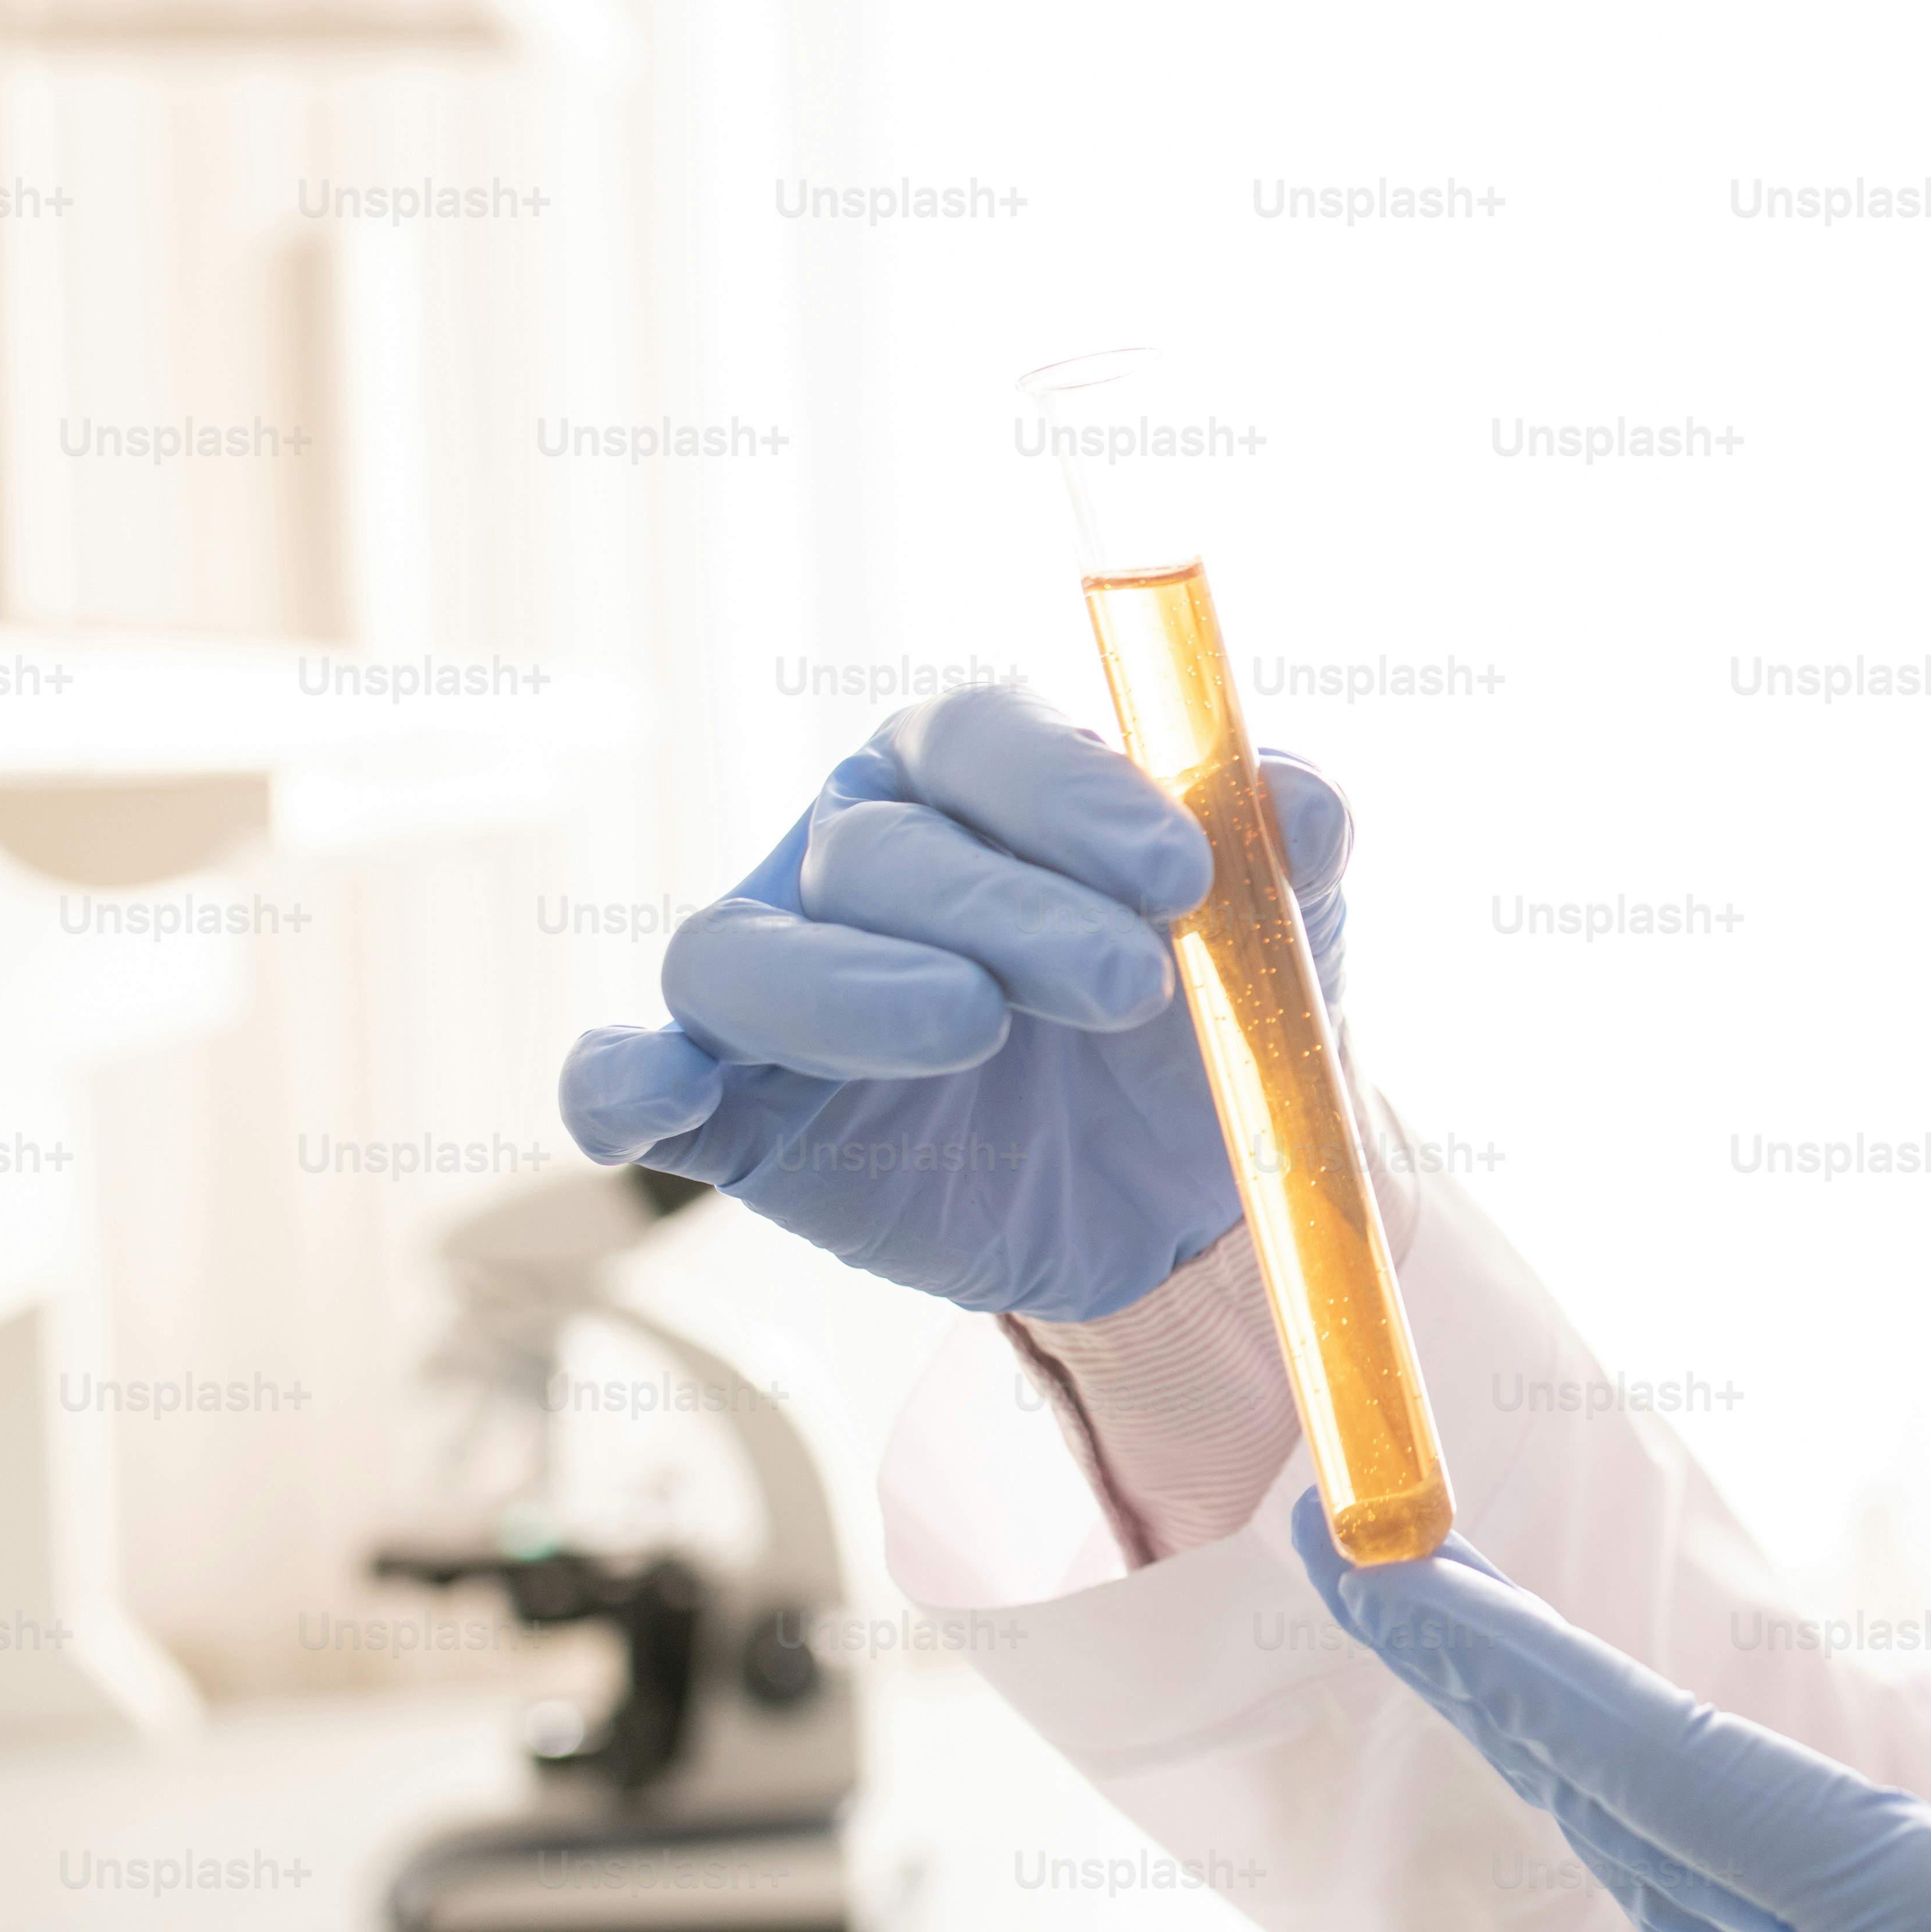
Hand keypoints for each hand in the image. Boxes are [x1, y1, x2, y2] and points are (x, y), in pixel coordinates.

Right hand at [557, 685, 1349, 1320]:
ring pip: (747, 949)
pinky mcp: (731, 1107)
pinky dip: (623, 1080)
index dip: (1070, 792)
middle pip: (882, 849)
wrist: (1179, 1195)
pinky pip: (628, 1074)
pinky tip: (656, 1097)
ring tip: (971, 1025)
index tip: (1183, 868)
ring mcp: (778, 979)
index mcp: (968, 777)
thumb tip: (1307, 807)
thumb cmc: (1204, 1022)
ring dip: (852, 987)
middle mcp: (852, 855)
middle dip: (1009, 910)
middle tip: (1133, 984)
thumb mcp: (1278, 938)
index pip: (979, 736)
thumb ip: (1289, 854)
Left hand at [1293, 1479, 1930, 1931]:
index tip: (1387, 1569)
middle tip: (1355, 1544)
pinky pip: (1727, 1915)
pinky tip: (1610, 1765)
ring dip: (1546, 1746)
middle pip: (1625, 1819)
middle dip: (1479, 1680)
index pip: (1669, 1777)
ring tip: (1453, 1626)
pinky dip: (1637, 1816)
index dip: (1515, 1665)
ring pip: (1658, 1876)